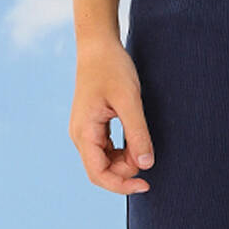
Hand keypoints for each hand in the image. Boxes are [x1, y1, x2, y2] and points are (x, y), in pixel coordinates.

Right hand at [70, 38, 154, 194]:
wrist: (98, 44)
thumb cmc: (112, 67)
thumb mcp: (129, 99)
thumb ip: (137, 132)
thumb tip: (146, 164)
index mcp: (84, 132)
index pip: (99, 173)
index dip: (122, 184)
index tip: (146, 184)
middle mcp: (80, 135)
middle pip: (101, 170)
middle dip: (125, 172)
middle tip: (148, 159)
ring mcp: (84, 129)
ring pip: (103, 160)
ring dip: (124, 161)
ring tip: (143, 148)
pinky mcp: (92, 123)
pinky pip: (105, 148)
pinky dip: (121, 151)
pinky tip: (135, 143)